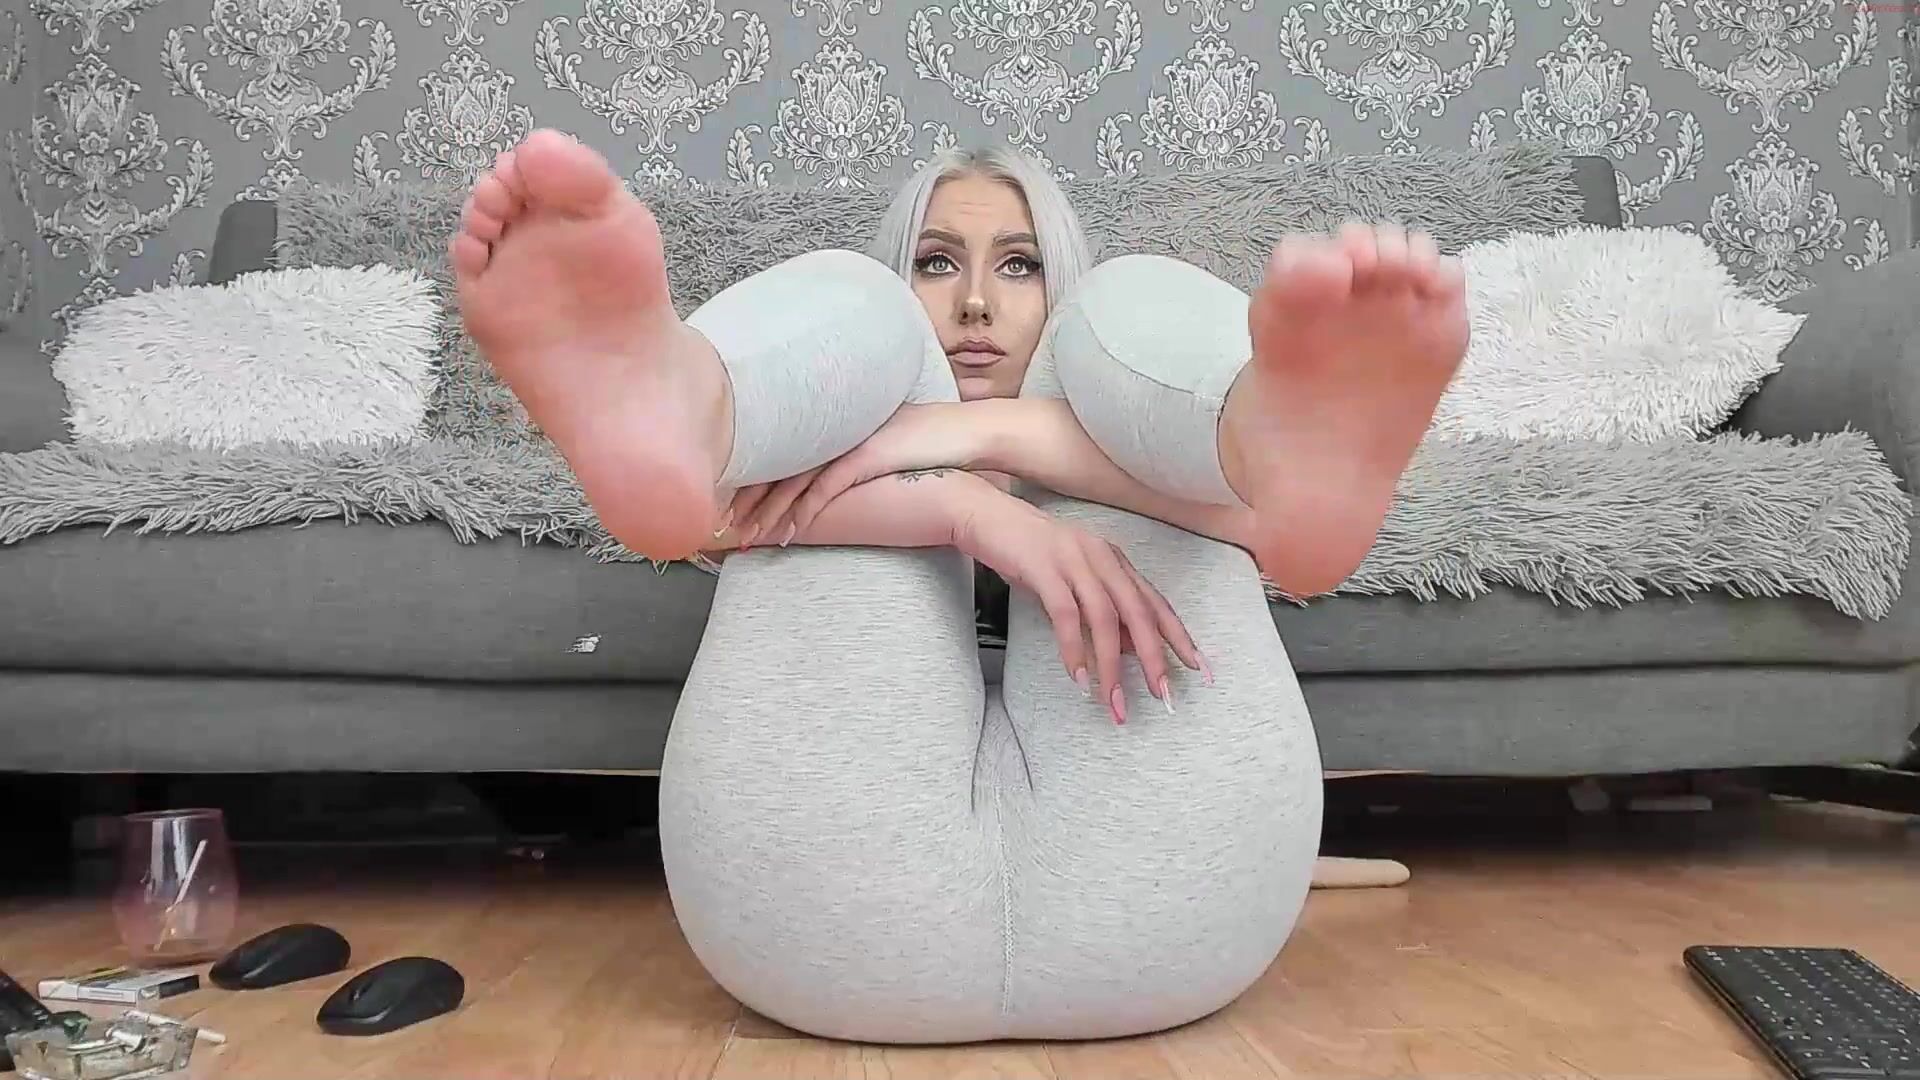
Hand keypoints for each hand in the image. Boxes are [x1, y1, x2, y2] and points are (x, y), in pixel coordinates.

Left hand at [726, 402, 987, 546]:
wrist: (966, 433)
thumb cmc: (930, 443)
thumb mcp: (881, 449)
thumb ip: (853, 459)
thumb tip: (833, 480)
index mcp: (832, 426)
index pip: (782, 453)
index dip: (754, 480)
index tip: (732, 504)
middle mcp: (832, 430)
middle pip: (778, 466)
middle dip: (748, 499)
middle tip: (723, 525)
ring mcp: (847, 442)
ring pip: (794, 480)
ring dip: (769, 512)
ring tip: (748, 535)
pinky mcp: (865, 457)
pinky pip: (826, 489)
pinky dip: (805, 512)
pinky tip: (790, 532)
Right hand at [952, 491, 1200, 723]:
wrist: (985, 516)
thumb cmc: (1030, 553)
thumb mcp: (1073, 580)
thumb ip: (1101, 609)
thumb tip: (1128, 649)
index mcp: (1114, 561)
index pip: (1155, 603)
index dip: (1178, 636)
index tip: (1199, 668)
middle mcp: (1102, 558)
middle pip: (1139, 613)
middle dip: (1154, 658)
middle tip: (1162, 695)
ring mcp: (1074, 561)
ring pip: (1105, 619)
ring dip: (1111, 666)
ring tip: (1114, 700)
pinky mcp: (1045, 569)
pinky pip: (1066, 616)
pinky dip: (1074, 649)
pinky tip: (1078, 677)